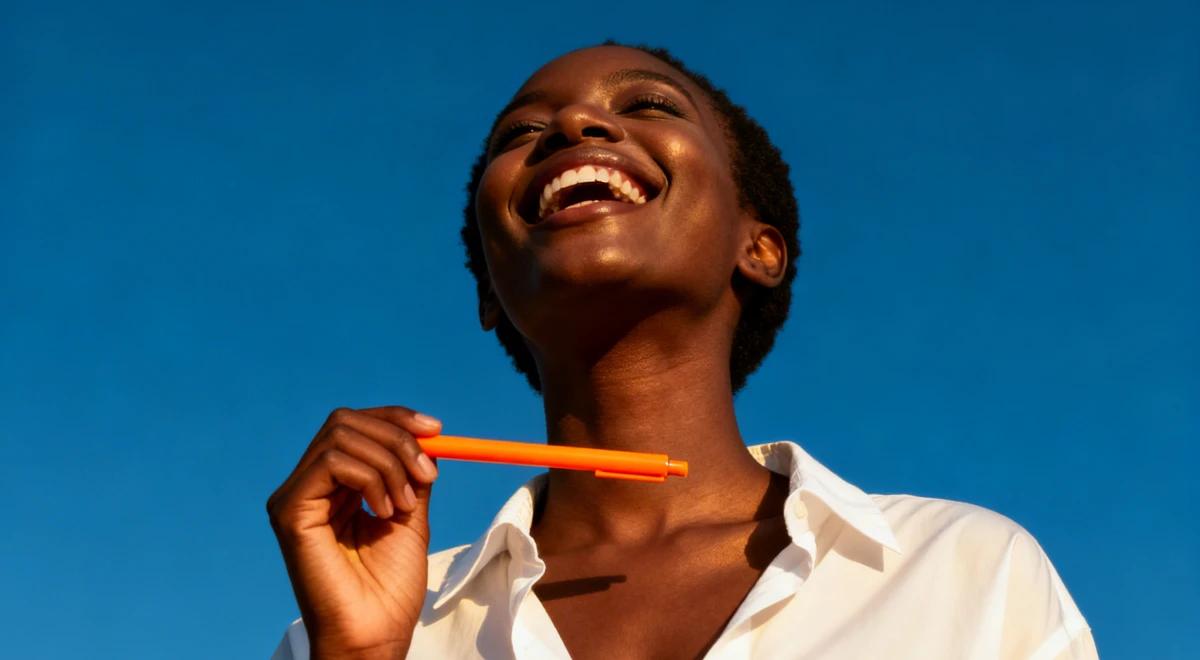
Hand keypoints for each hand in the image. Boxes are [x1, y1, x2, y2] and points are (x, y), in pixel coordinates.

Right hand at [267, 406, 441, 658]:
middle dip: (395, 436)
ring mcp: (294, 497)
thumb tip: (427, 438)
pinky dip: (371, 477)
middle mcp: (308, 486)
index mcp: (333, 487)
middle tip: (427, 471)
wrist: (375, 635)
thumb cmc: (389, 590)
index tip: (436, 430)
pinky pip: (332, 463)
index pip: (355, 426)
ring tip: (405, 505)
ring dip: (389, 462)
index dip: (395, 419)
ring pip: (341, 435)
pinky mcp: (289, 510)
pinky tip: (385, 511)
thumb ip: (411, 475)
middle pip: (344, 421)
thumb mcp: (410, 517)